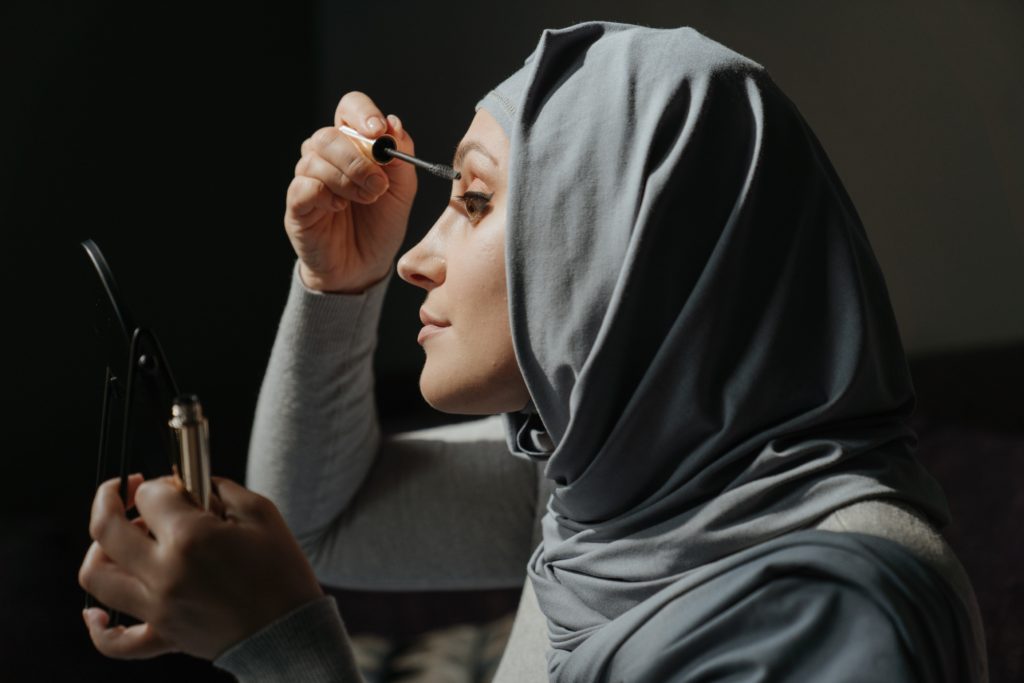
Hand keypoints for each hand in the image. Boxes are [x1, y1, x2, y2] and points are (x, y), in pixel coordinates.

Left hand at [79, 474, 323, 660]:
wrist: (292, 631)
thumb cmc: (282, 571)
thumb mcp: (262, 514)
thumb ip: (221, 490)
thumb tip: (191, 485)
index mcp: (192, 538)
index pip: (150, 496)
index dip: (162, 483)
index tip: (178, 487)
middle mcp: (165, 572)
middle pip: (106, 528)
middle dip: (110, 498)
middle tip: (125, 491)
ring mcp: (159, 608)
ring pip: (97, 577)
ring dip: (98, 550)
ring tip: (115, 541)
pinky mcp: (162, 638)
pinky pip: (114, 641)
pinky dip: (98, 626)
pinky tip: (95, 612)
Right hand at [285, 91, 417, 292]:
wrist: (365, 266)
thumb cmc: (381, 224)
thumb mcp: (403, 189)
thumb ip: (403, 156)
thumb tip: (394, 122)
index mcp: (353, 144)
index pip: (349, 108)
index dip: (362, 112)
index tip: (379, 131)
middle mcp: (326, 155)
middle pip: (330, 134)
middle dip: (359, 158)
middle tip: (379, 185)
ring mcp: (307, 178)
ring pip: (316, 158)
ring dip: (348, 179)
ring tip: (367, 199)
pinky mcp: (296, 204)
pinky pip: (304, 185)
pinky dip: (326, 194)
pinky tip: (339, 208)